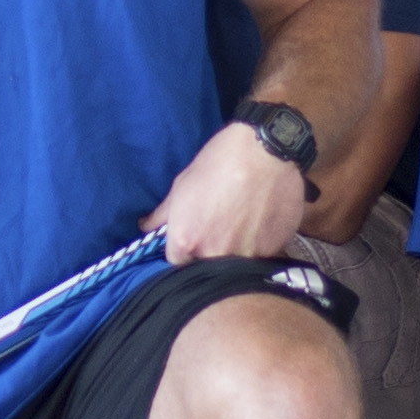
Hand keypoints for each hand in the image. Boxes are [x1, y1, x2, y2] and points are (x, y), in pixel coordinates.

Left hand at [152, 122, 307, 267]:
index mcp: (186, 242)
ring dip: (237, 250)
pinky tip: (262, 223)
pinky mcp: (274, 251)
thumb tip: (145, 226)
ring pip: (237, 265)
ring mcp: (246, 256)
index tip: (194, 235)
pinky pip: (263, 256)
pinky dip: (260, 245)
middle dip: (211, 251)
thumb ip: (162, 215)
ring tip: (243, 223)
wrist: (266, 151)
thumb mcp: (182, 185)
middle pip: (207, 267)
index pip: (178, 263)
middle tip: (221, 226)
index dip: (186, 248)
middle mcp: (214, 255)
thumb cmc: (219, 161)